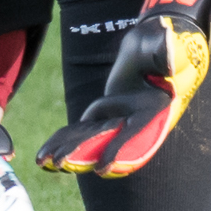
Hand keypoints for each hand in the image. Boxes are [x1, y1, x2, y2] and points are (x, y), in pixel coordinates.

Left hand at [36, 0, 210, 178]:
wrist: (156, 43)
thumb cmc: (165, 41)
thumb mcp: (168, 43)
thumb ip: (166, 51)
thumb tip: (168, 56)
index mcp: (152, 108)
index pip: (134, 133)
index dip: (118, 151)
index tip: (102, 168)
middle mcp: (134, 119)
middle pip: (105, 140)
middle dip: (81, 154)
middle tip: (58, 164)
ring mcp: (118, 118)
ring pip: (90, 138)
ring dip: (68, 150)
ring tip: (42, 162)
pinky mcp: (106, 113)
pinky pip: (83, 129)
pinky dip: (66, 139)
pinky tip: (47, 153)